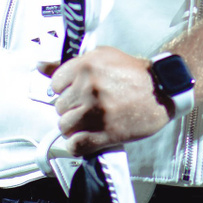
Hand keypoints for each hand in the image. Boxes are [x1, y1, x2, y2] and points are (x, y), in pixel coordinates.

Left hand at [41, 47, 170, 156]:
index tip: (78, 94)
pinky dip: (79, 145)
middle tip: (89, 109)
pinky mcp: (105, 133)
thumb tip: (39, 66)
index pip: (55, 84)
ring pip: (65, 127)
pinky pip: (76, 145)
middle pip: (60, 107)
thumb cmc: (133, 73)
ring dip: (75, 128)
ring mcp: (96, 111)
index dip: (66, 91)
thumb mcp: (102, 57)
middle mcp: (88, 87)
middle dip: (72, 109)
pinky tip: (90, 138)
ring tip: (90, 124)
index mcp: (86, 65)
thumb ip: (69, 64)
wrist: (163, 90)